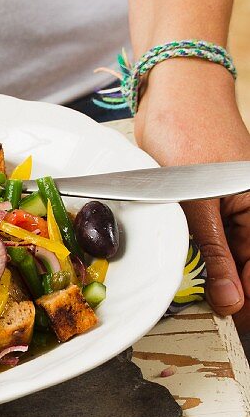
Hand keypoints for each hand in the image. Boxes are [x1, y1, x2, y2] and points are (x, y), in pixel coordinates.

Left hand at [134, 58, 249, 326]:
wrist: (174, 93)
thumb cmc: (187, 135)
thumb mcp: (197, 205)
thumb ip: (214, 255)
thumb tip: (232, 301)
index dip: (247, 297)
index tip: (236, 324)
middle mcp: (249, 206)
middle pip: (246, 261)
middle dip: (233, 287)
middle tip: (220, 317)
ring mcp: (231, 203)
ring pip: (228, 251)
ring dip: (216, 273)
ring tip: (207, 297)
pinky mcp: (208, 198)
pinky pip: (212, 235)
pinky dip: (203, 252)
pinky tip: (194, 269)